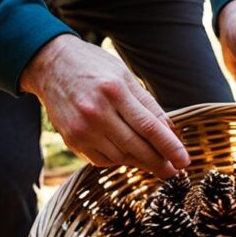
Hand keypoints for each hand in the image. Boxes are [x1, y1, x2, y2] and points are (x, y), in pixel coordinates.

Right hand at [19, 34, 188, 178]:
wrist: (50, 65)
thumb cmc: (94, 67)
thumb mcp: (125, 76)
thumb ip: (149, 105)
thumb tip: (172, 134)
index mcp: (114, 90)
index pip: (150, 126)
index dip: (170, 147)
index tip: (184, 161)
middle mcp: (96, 112)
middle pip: (137, 146)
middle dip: (159, 162)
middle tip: (174, 171)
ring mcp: (82, 128)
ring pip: (121, 157)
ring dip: (140, 160)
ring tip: (151, 158)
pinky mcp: (72, 140)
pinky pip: (103, 160)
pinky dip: (119, 160)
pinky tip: (127, 153)